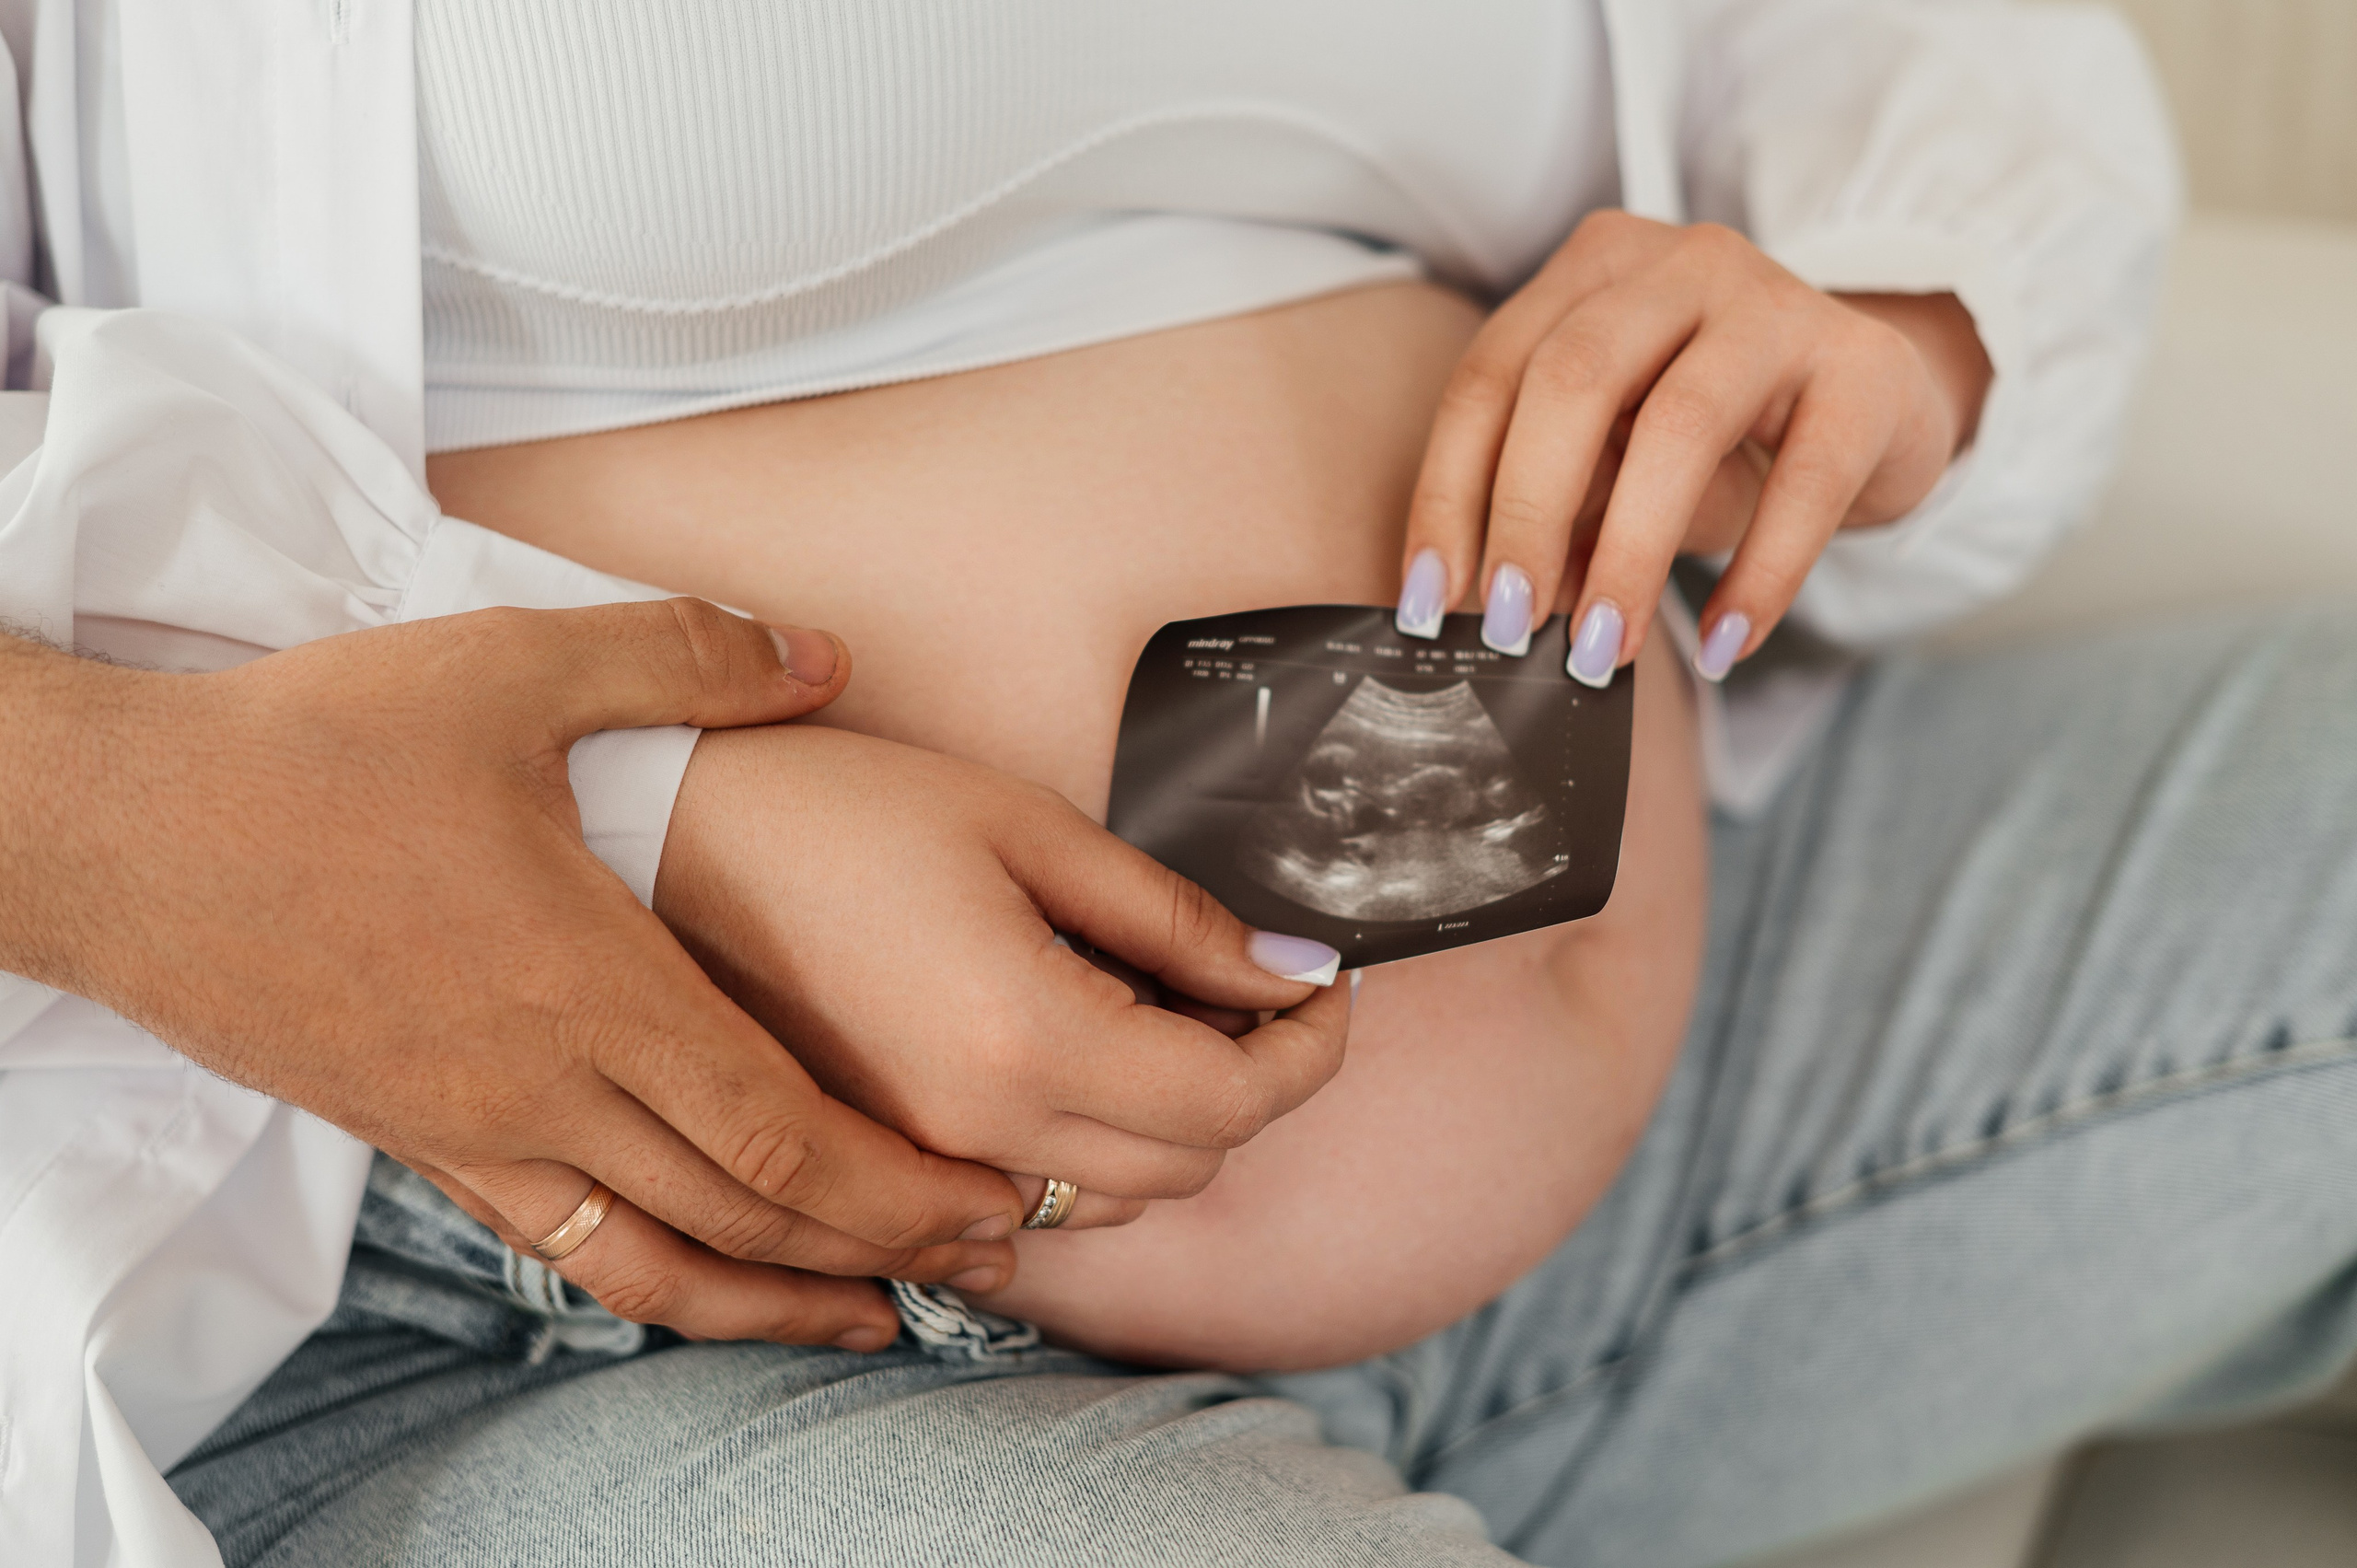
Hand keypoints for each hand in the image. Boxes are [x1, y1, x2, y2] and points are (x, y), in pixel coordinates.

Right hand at [0, 602, 1023, 1350]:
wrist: (117, 838)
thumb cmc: (311, 749)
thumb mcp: (507, 667)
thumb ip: (683, 659)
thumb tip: (825, 657)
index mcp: (591, 986)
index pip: (778, 1130)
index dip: (895, 1182)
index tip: (986, 1195)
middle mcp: (542, 1087)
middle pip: (744, 1212)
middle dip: (878, 1249)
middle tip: (983, 1262)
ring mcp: (473, 1131)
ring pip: (653, 1258)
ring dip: (774, 1298)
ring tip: (870, 1319)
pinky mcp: (416, 1138)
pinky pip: (559, 1241)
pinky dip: (652, 1275)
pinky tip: (696, 1273)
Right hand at [655, 723, 1355, 1230]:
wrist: (660, 837)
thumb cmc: (841, 806)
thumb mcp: (1029, 827)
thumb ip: (1171, 916)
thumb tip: (1288, 969)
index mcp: (1023, 1039)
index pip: (1232, 1104)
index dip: (1309, 1048)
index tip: (1323, 984)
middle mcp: (973, 1134)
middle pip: (1185, 1166)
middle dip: (1251, 1081)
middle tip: (1250, 981)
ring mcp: (916, 1164)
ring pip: (1106, 1203)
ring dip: (1167, 1123)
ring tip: (1158, 1011)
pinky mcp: (876, 1164)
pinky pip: (1020, 1207)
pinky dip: (1078, 1154)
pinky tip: (1068, 1056)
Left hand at [1397, 210, 1992, 683]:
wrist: (1884, 402)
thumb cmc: (1726, 433)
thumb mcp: (1622, 458)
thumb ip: (1560, 505)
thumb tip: (1490, 607)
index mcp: (1593, 270)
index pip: (1490, 378)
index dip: (1449, 493)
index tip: (1428, 600)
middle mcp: (1679, 263)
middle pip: (1569, 380)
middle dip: (1526, 516)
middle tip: (1508, 625)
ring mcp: (1778, 302)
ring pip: (1679, 423)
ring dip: (1628, 554)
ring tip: (1601, 650)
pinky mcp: (1864, 368)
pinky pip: (1803, 481)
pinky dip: (1757, 576)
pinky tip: (1723, 643)